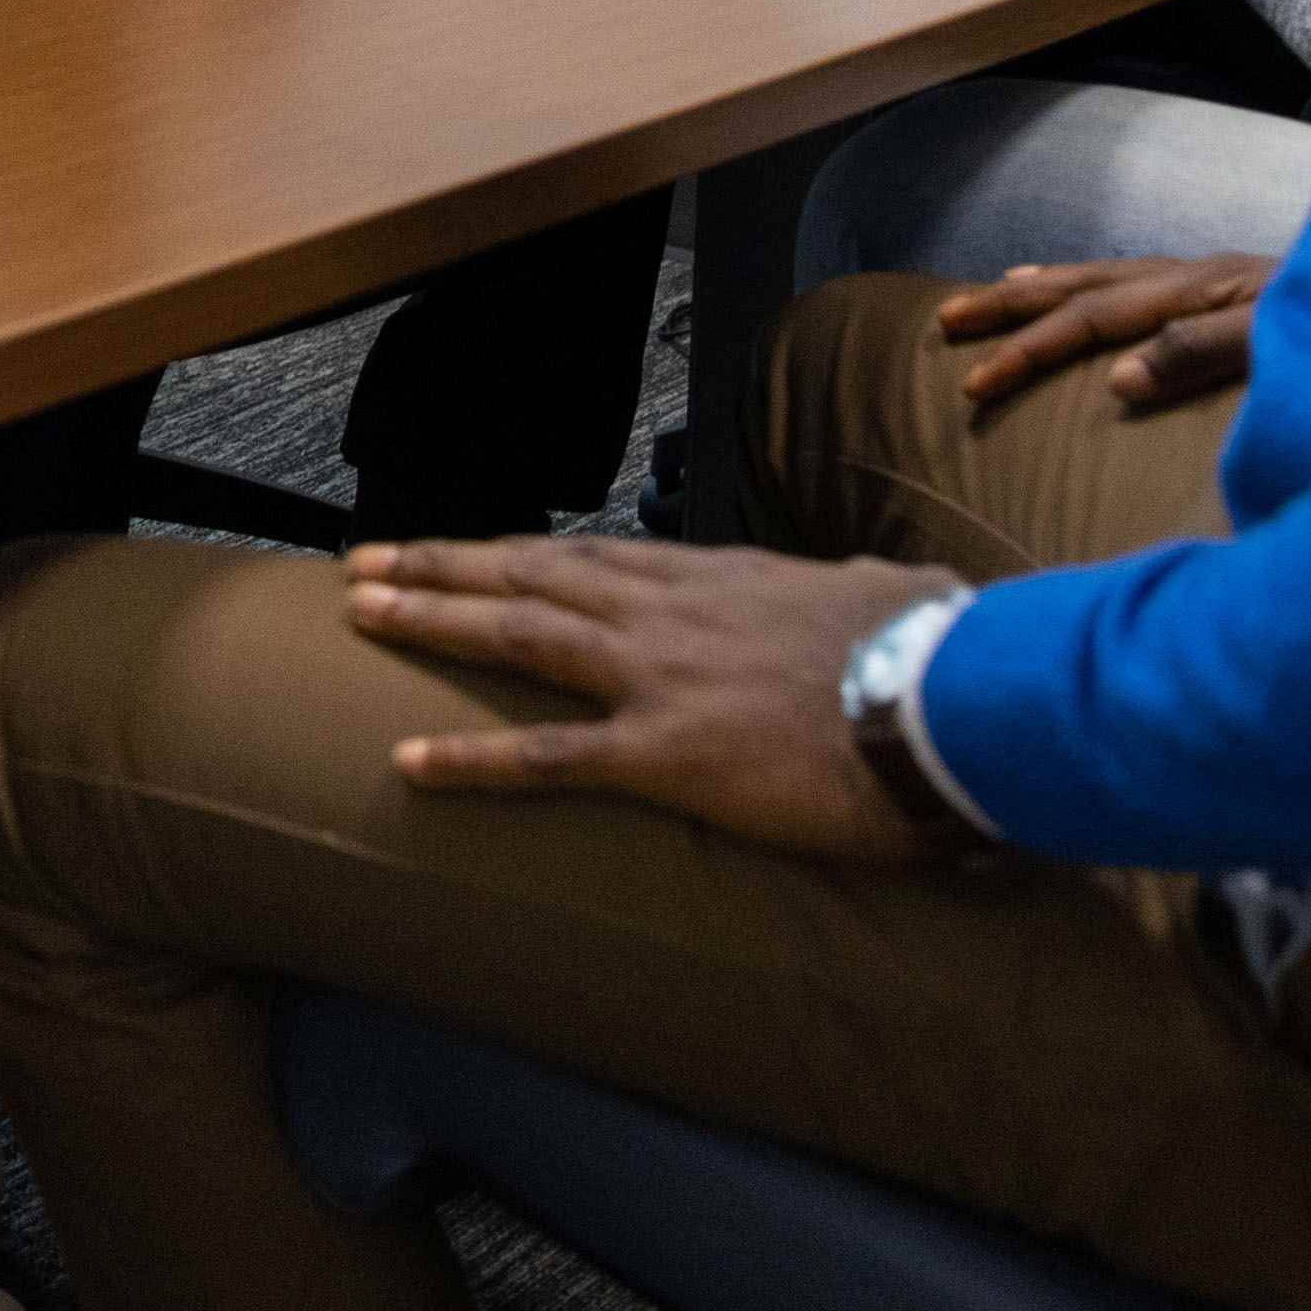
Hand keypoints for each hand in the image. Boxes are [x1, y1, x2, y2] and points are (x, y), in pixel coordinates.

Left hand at [347, 535, 968, 858]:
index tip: (476, 549)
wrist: (950, 701)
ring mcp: (659, 676)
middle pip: (534, 574)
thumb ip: (859, 601)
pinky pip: (545, 756)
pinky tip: (408, 760)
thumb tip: (884, 597)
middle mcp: (673, 612)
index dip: (525, 554)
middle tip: (369, 559)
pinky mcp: (663, 751)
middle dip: (444, 564)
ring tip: (359, 611)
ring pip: (519, 634)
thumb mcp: (889, 603)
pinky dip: (470, 758)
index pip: (599, 559)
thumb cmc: (938, 655)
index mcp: (722, 579)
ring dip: (431, 619)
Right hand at [926, 254, 1279, 412]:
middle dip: (1011, 306)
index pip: (1089, 320)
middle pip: (1083, 286)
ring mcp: (1212, 279)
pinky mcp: (1233, 289)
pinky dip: (1098, 284)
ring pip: (1106, 276)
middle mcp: (1194, 276)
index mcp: (1195, 291)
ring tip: (997, 290)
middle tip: (945, 323)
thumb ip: (1200, 354)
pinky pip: (1139, 282)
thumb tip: (1113, 379)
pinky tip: (1090, 291)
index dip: (1025, 351)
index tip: (970, 387)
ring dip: (1047, 287)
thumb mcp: (1282, 345)